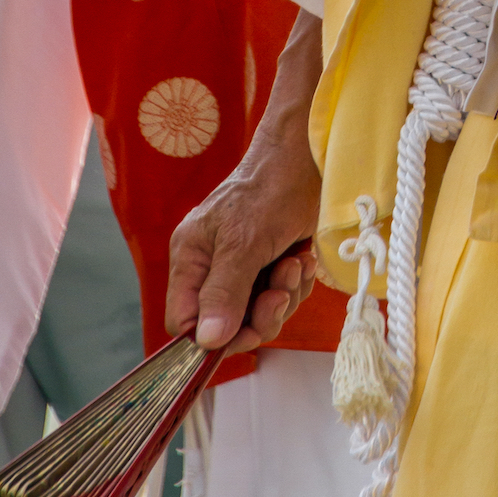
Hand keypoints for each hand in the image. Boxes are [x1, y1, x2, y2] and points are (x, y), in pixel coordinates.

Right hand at [166, 11, 323, 353]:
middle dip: (259, 313)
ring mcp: (245, 267)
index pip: (185, 319)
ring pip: (259, 313)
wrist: (313, 155)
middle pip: (227, 324)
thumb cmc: (272, 187)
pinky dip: (298, 283)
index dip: (211, 335)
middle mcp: (213, 266)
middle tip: (280, 290)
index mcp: (191, 257)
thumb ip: (225, 291)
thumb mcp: (245, 242)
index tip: (242, 330)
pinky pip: (284, 297)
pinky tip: (304, 257)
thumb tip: (206, 341)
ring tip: (294, 262)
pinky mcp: (274, 264)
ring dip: (284, 294)